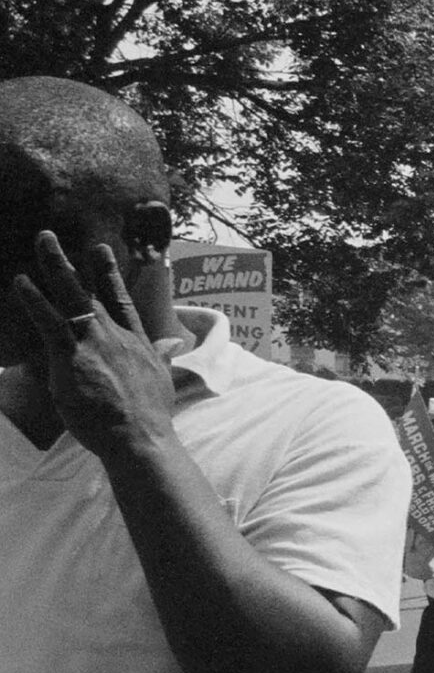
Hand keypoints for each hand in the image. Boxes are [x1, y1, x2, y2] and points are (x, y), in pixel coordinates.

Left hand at [9, 231, 177, 454]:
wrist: (140, 435)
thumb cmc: (149, 416)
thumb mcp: (163, 380)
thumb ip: (162, 357)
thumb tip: (172, 345)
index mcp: (137, 341)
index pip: (121, 300)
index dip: (110, 274)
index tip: (102, 251)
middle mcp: (116, 335)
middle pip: (93, 290)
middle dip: (75, 260)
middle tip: (52, 236)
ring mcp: (95, 342)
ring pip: (72, 295)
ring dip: (55, 265)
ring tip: (43, 240)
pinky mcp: (73, 356)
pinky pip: (50, 321)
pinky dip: (35, 300)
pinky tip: (22, 282)